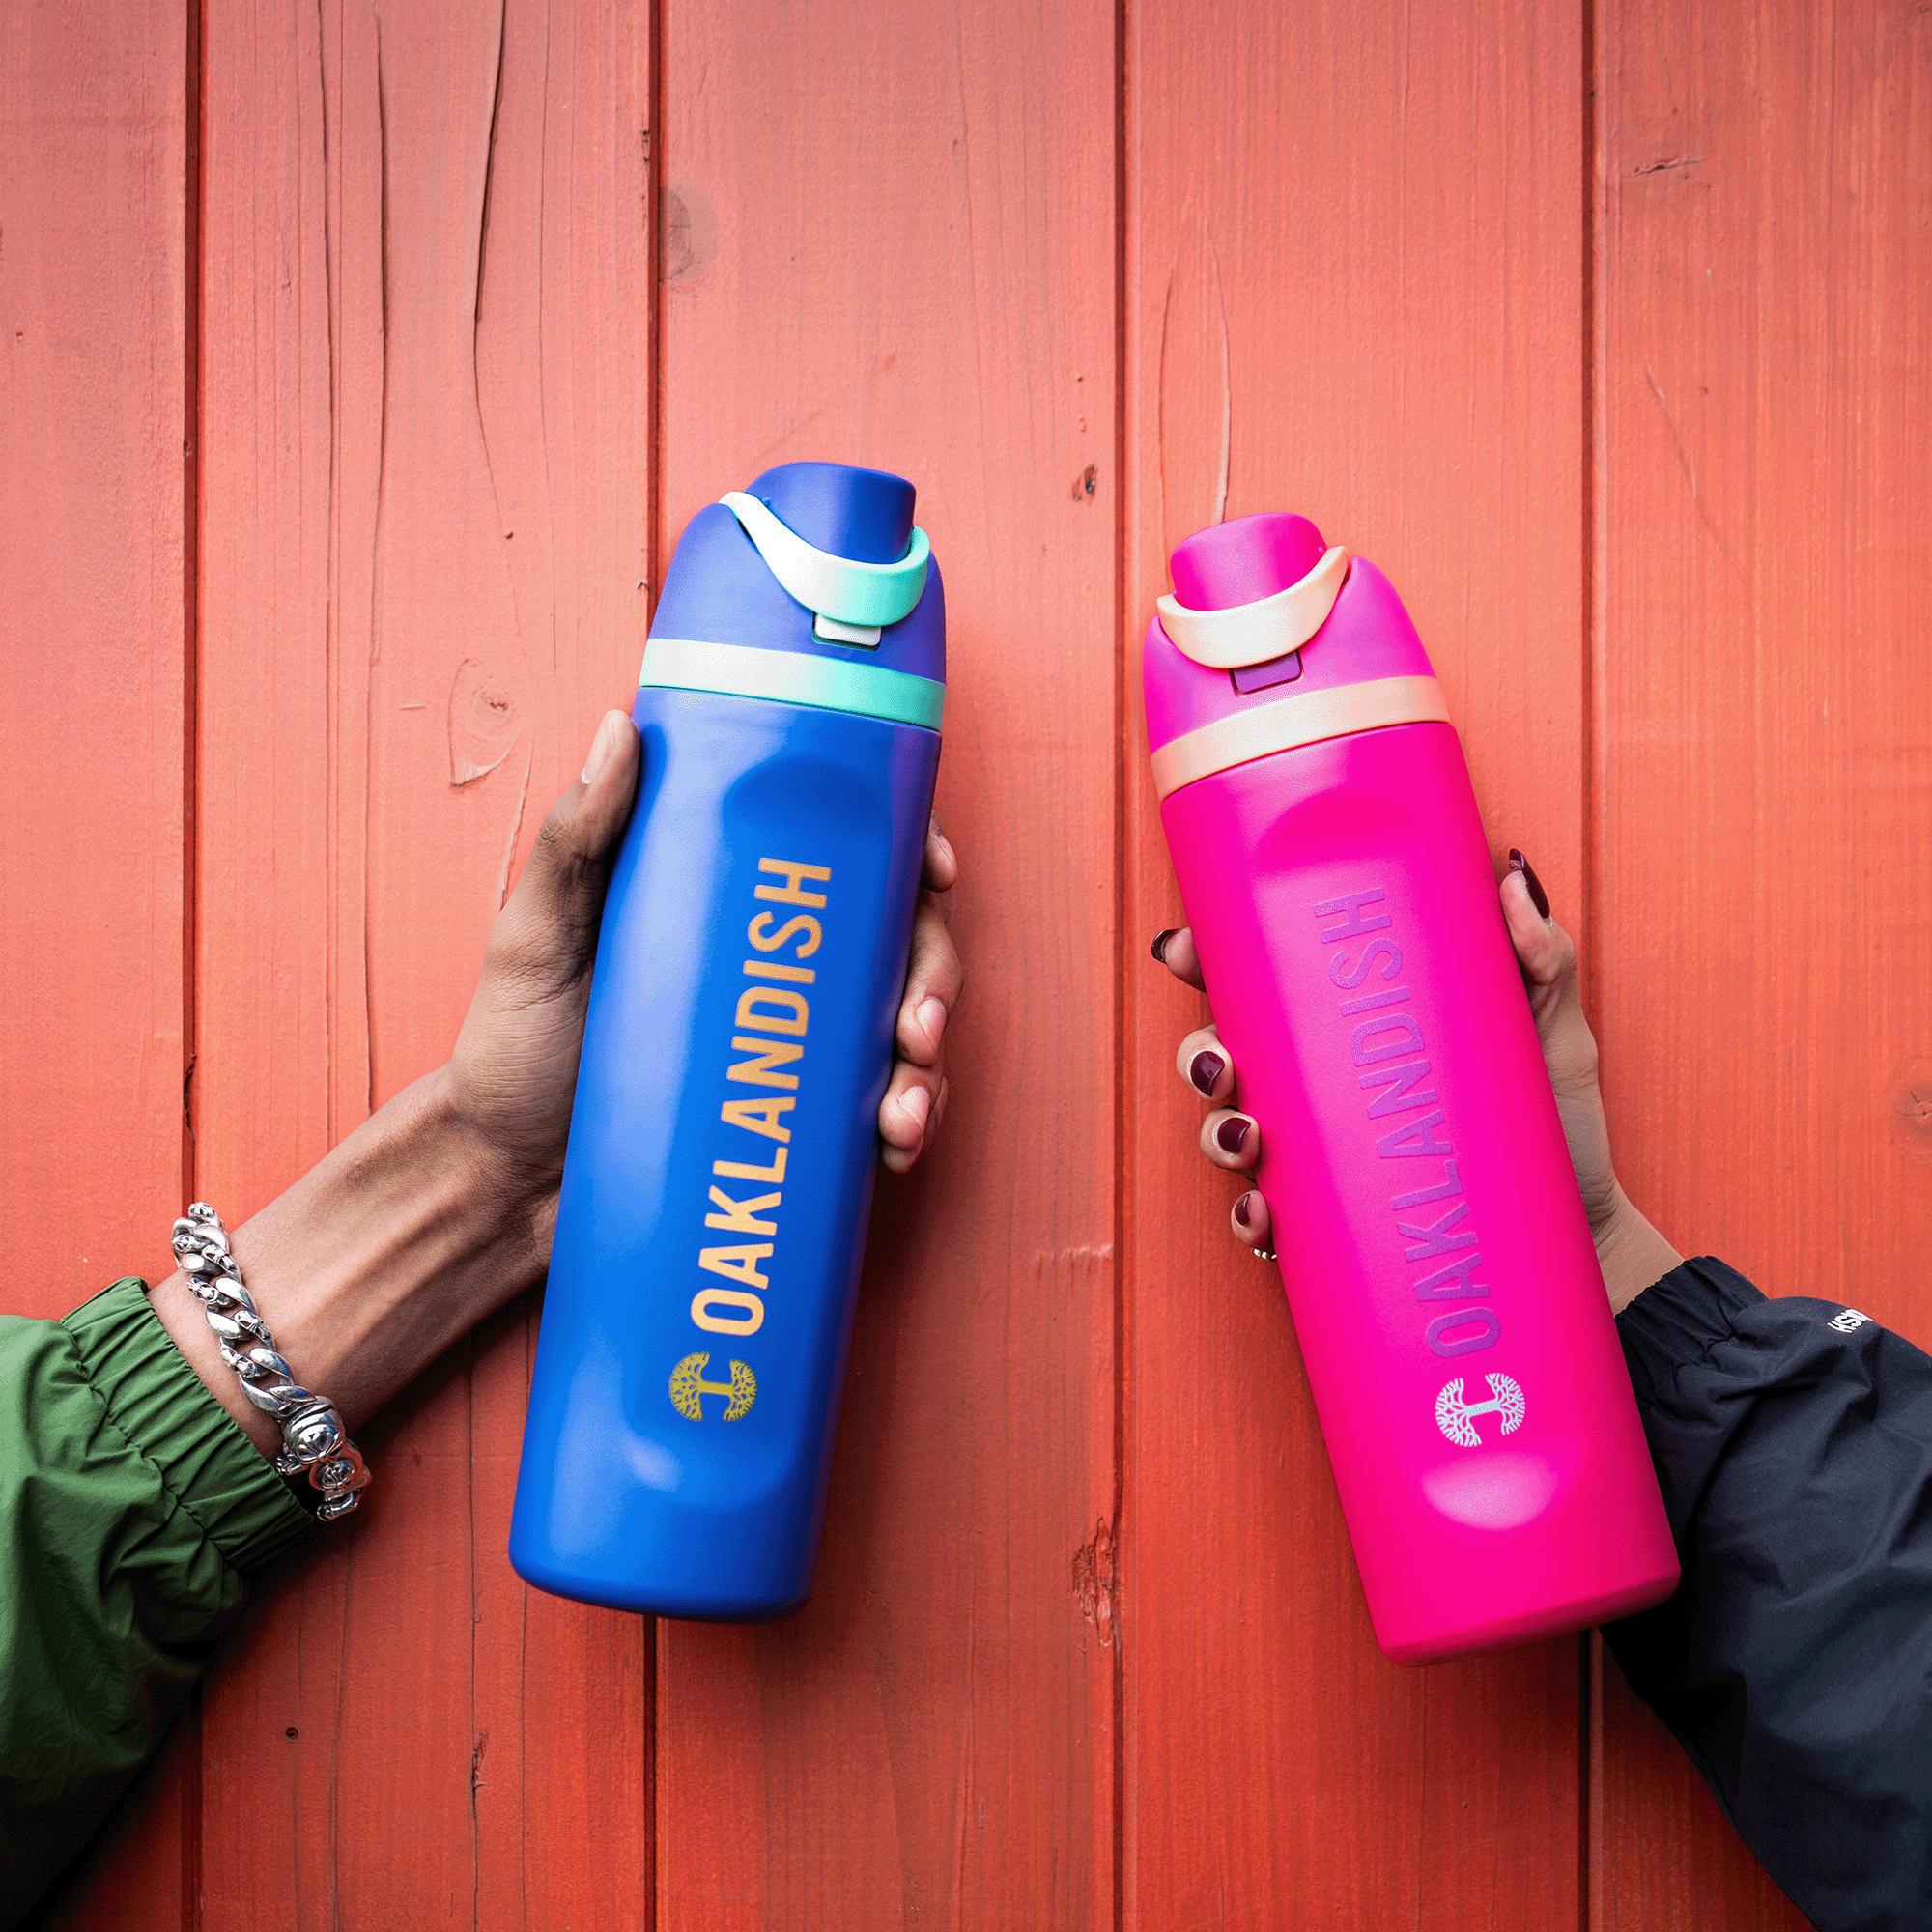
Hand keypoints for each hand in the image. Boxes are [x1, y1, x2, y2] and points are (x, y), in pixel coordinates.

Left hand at [156, 711, 966, 1457]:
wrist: (504, 1184)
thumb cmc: (511, 1052)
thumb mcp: (536, 935)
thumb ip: (576, 837)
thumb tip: (621, 727)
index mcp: (730, 896)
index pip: (844, 849)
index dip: (908, 848)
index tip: (934, 868)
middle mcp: (778, 959)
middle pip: (897, 939)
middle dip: (934, 972)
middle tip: (917, 1018)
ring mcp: (793, 1039)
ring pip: (905, 1026)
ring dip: (928, 1061)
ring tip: (901, 1104)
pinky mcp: (798, 1116)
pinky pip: (882, 1108)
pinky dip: (909, 1121)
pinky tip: (894, 1141)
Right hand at [1152, 850, 1678, 1314]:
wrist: (1584, 1230)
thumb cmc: (1558, 1125)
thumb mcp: (1553, 1032)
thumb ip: (1540, 958)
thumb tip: (1509, 881)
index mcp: (1351, 1023)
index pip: (1262, 979)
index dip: (1207, 958)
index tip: (1186, 947)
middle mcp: (1323, 1086)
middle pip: (1223, 1052)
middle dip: (1199, 1054)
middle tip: (1225, 1062)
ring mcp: (1322, 1154)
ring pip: (1228, 1132)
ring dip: (1217, 1132)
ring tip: (1247, 1136)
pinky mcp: (1333, 1222)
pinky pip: (1266, 1218)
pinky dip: (1251, 1216)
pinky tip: (1265, 1214)